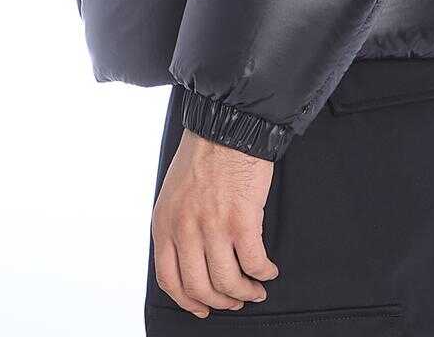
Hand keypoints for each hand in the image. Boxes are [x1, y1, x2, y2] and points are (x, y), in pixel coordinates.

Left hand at [152, 129, 278, 317]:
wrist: (228, 126)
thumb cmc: (205, 153)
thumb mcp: (174, 193)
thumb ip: (178, 226)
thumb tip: (193, 258)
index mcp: (165, 223)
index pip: (169, 280)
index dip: (189, 301)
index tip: (203, 307)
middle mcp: (184, 229)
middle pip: (199, 287)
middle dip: (221, 300)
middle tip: (236, 299)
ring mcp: (212, 226)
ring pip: (227, 281)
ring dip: (245, 291)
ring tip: (256, 288)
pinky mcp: (241, 220)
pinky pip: (254, 263)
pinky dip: (263, 272)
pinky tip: (269, 269)